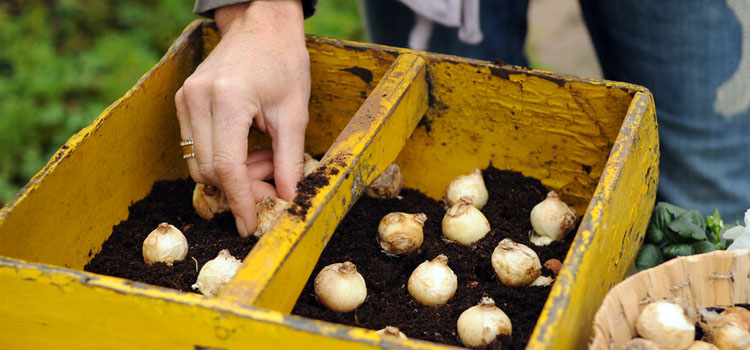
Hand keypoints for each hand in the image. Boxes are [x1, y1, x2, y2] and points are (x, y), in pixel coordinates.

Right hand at [175, 0, 309, 236]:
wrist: (261, 25)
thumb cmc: (283, 62)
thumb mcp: (295, 114)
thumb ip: (289, 160)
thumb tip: (287, 200)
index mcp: (227, 101)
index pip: (227, 168)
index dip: (240, 202)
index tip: (251, 226)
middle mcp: (197, 99)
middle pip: (209, 171)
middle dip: (240, 190)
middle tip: (273, 184)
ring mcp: (186, 99)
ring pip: (198, 162)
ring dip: (231, 175)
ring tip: (265, 159)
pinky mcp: (183, 101)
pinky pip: (196, 146)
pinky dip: (221, 158)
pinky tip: (249, 146)